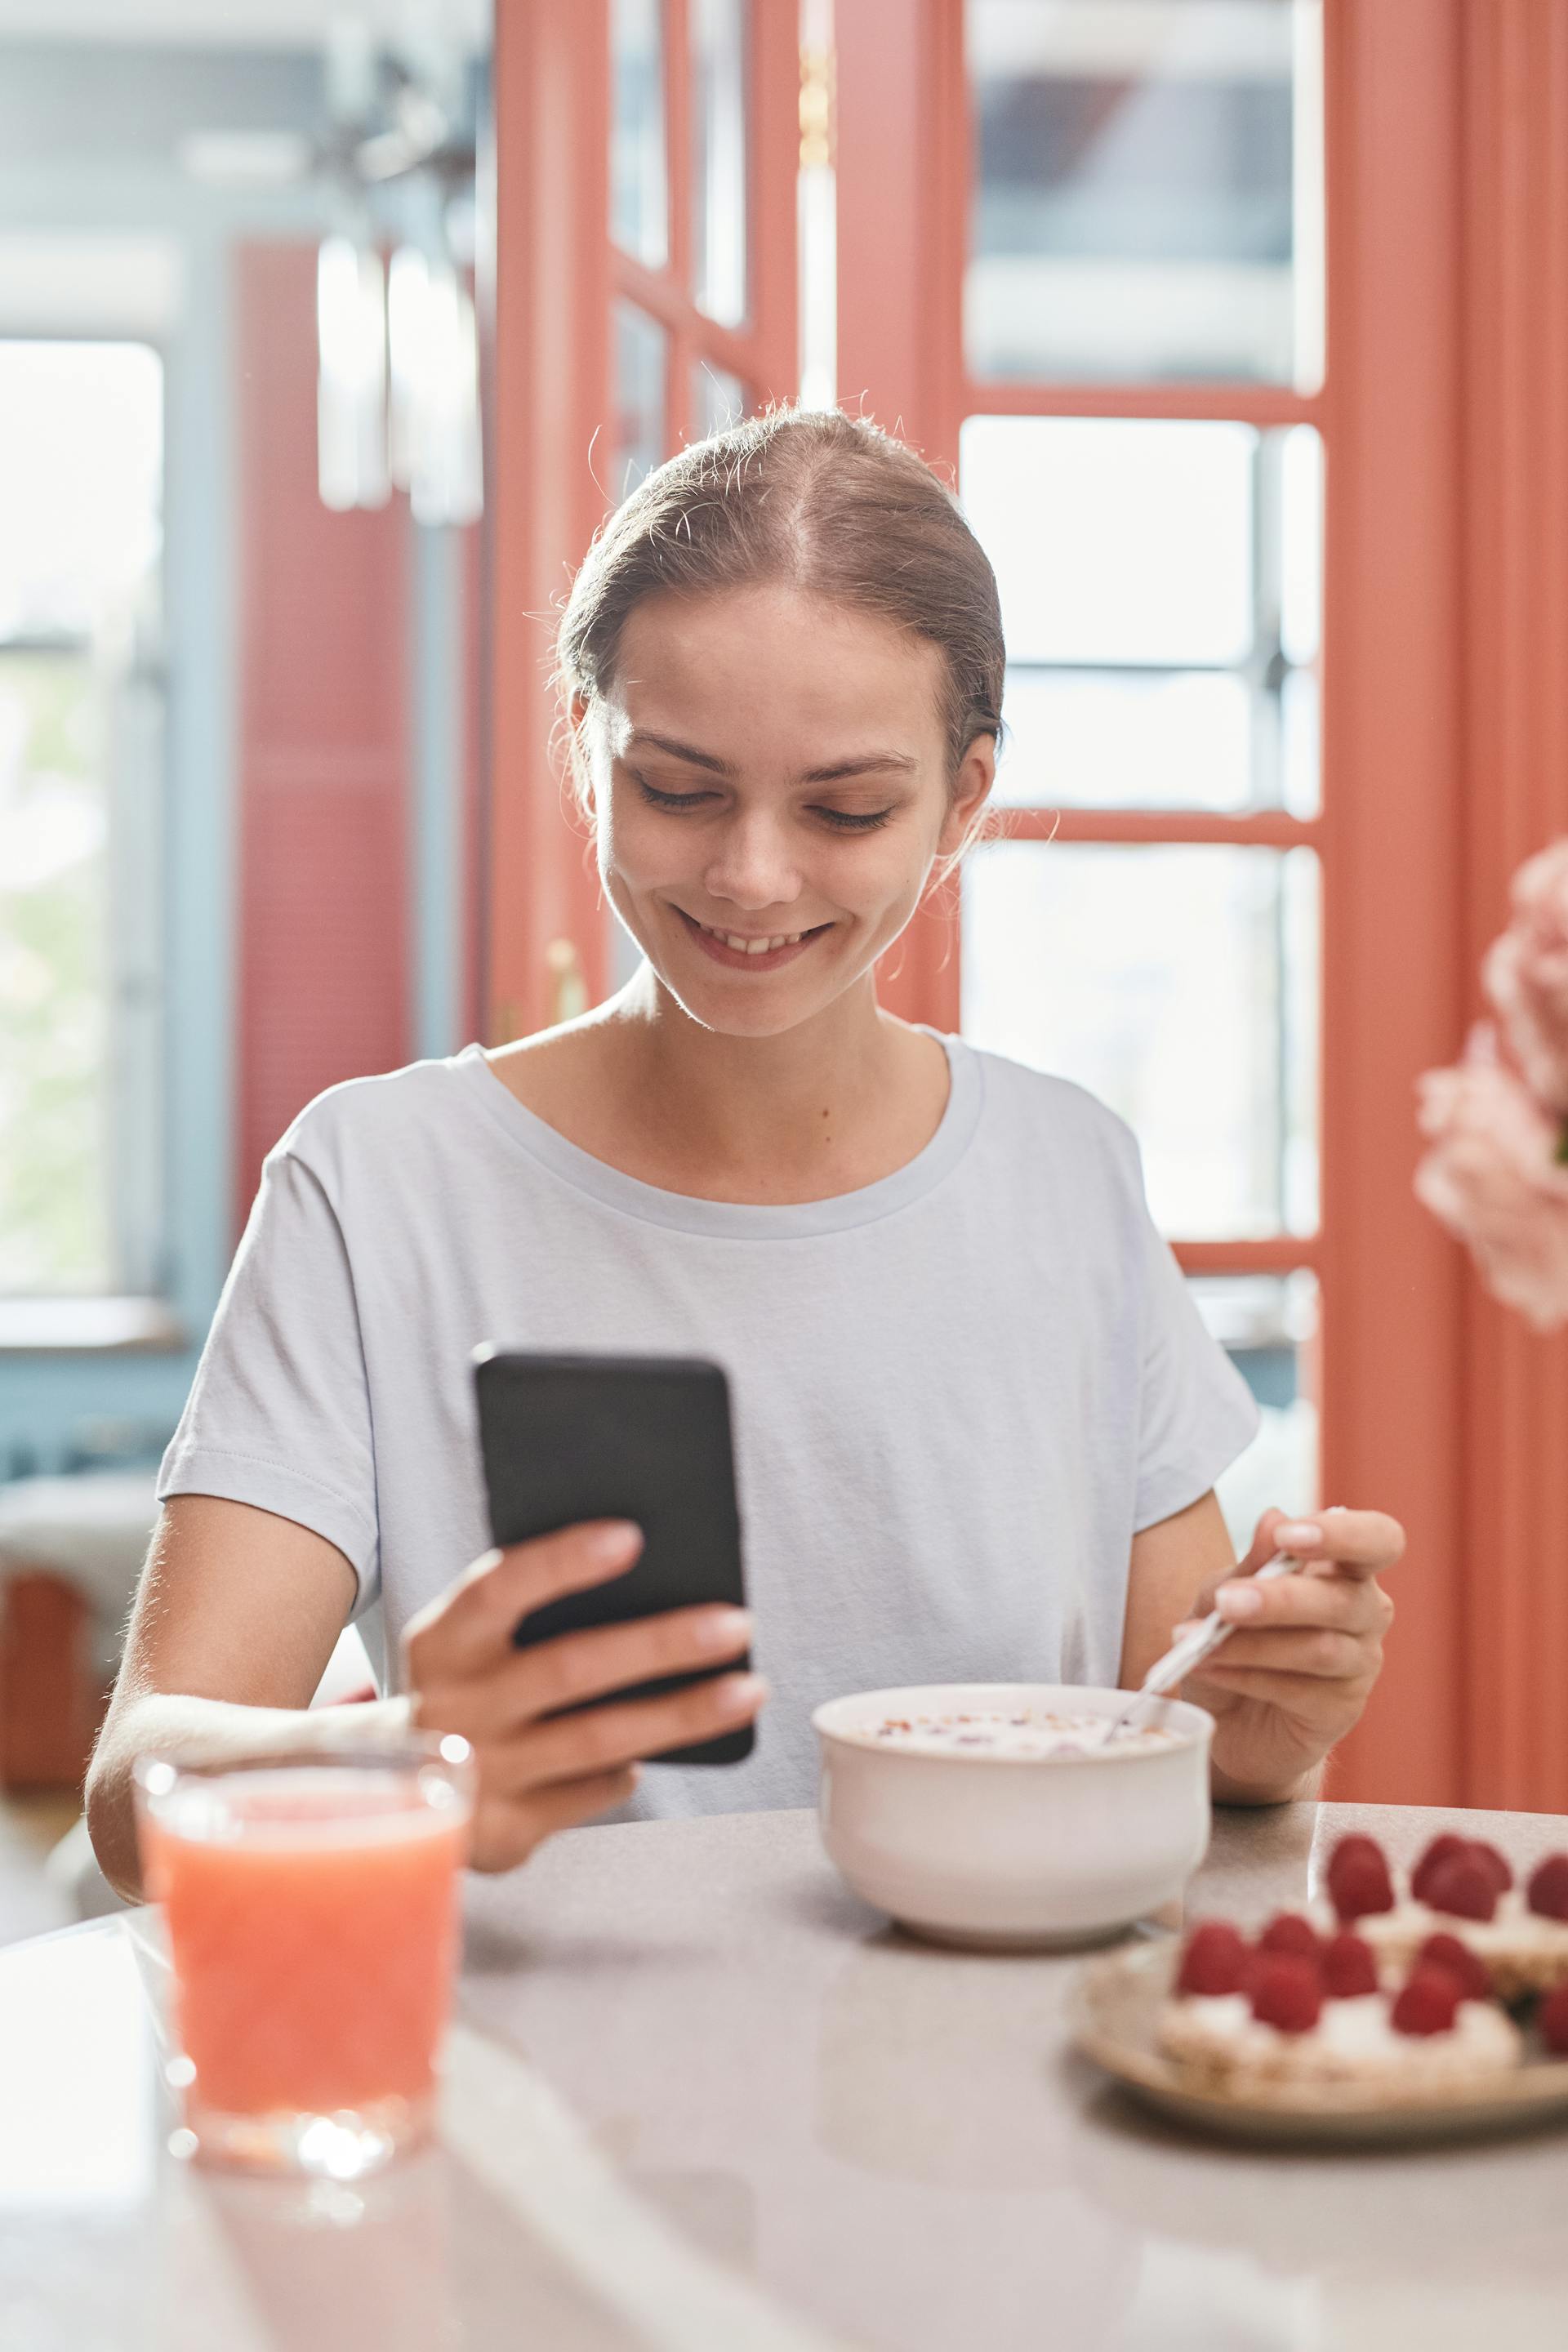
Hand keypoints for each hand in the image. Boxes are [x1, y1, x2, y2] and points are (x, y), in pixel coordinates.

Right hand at [400, 1521, 763, 1870]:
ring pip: (597, 1739)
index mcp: (440, 1642)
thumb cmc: (463, 1686)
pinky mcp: (505, 1835)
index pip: (498, 1587)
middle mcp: (453, 1708)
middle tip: (737, 1623)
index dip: (562, 1560)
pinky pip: (590, 1794)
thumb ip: (527, 1612)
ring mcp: (479, 1776)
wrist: (389, 1788)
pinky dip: (629, 1768)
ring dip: (681, 1714)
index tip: (632, 1536)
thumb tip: (644, 1576)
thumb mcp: (469, 1641)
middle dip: (662, 1644)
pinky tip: (658, 1750)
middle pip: (570, 1668)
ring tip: (747, 1690)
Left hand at [1176, 1506, 1401, 1800]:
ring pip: (1319, 1650)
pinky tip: (1206, 1668)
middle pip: (1344, 1600)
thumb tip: (1274, 1518)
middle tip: (1226, 1601)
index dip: (1343, 1535)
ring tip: (1198, 1642)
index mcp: (1345, 1567)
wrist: (1225, 1712)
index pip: (1377, 1539)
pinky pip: (1298, 1691)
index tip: (1288, 1538)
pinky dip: (1243, 1676)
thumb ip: (1252, 1563)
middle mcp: (1366, 1612)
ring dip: (1251, 1644)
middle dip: (1280, 1599)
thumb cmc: (1234, 1635)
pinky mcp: (1341, 1709)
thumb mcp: (1226, 1592)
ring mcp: (1360, 1664)